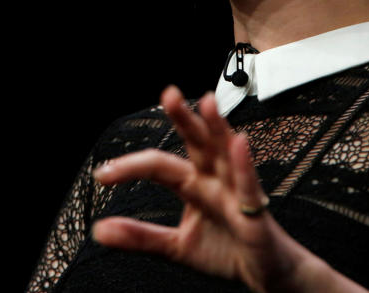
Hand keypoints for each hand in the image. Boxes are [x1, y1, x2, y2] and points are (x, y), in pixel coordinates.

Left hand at [91, 86, 366, 292]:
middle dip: (184, 117)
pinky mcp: (255, 214)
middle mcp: (215, 181)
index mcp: (194, 184)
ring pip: (226, 154)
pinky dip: (244, 166)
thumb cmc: (227, 250)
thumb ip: (140, 236)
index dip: (131, 166)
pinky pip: (249, 188)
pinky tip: (238, 145)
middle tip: (169, 94)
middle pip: (198, 142)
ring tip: (207, 103)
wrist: (267, 274)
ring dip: (217, 127)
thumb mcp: (176, 246)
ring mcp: (236, 193)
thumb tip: (101, 230)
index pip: (160, 165)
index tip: (103, 173)